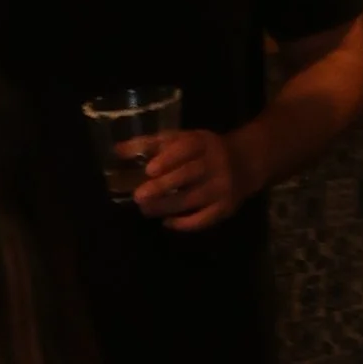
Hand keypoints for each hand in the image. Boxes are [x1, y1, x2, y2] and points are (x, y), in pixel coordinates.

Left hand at [134, 126, 251, 232]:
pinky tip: (167, 222)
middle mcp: (216, 163)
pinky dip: (184, 224)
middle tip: (139, 196)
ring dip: (167, 207)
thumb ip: (150, 144)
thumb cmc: (202, 150)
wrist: (245, 162)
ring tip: (145, 210)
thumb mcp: (181, 139)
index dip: (169, 158)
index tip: (149, 169)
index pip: (187, 148)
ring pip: (193, 199)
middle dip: (163, 186)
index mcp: (203, 142)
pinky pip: (204, 219)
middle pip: (189, 175)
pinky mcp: (226, 208)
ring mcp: (223, 187)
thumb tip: (116, 150)